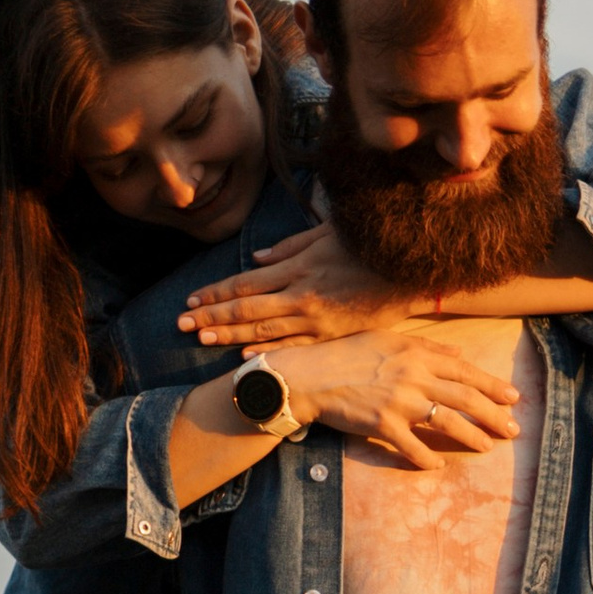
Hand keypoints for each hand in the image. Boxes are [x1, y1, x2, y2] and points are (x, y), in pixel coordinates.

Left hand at [180, 225, 404, 345]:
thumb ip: (288, 247)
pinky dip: (269, 352)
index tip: (191, 301)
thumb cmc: (368, 244)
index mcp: (296, 268)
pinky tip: (245, 359)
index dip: (215, 293)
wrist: (410, 268)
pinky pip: (295, 346)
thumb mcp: (325, 234)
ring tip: (202, 340)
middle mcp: (301, 295)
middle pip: (247, 310)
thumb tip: (255, 259)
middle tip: (181, 325)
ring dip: (230, 337)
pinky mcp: (332, 335)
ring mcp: (316, 319)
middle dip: (212, 317)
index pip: (245, 284)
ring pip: (265, 331)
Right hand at [278, 324, 522, 471]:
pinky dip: (428, 459)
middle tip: (513, 429)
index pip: (465, 371)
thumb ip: (426, 346)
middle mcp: (414, 377)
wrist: (310, 376)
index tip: (513, 397)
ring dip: (472, 436)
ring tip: (487, 447)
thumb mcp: (388, 339)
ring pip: (448, 422)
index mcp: (417, 355)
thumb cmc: (346, 355)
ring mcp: (400, 402)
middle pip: (465, 398)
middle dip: (493, 414)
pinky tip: (438, 464)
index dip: (492, 385)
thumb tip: (459, 353)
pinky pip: (413, 447)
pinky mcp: (383, 425)